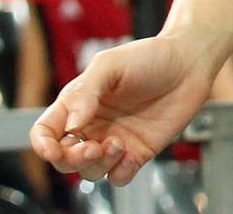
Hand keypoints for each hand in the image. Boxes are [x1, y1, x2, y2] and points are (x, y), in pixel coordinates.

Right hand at [29, 34, 216, 186]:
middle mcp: (93, 126)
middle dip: (71, 159)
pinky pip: (119, 176)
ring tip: (116, 144)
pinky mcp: (139, 151)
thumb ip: (86, 92)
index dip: (42, 145)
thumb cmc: (150, 56)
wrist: (190, 61)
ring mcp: (115, 141)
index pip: (46, 132)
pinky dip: (119, 173)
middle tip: (90, 147)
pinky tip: (129, 156)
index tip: (52, 149)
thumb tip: (71, 124)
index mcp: (78, 105)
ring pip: (90, 171)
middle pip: (64, 159)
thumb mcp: (110, 64)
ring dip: (96, 165)